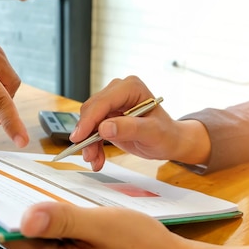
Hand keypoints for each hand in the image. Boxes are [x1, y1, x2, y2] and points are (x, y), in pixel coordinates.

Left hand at [5, 202, 196, 248]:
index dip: (9, 210)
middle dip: (36, 212)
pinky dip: (65, 228)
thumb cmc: (143, 246)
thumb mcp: (102, 225)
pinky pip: (59, 245)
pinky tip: (83, 217)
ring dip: (53, 219)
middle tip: (50, 186)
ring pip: (44, 239)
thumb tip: (24, 218)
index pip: (13, 237)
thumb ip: (63, 221)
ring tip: (73, 202)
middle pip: (27, 238)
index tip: (7, 185)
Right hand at [71, 76, 210, 170]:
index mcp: (131, 88)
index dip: (89, 120)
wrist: (169, 141)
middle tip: (88, 155)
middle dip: (87, 134)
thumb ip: (130, 129)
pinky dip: (92, 145)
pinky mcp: (107, 116)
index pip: (103, 102)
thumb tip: (104, 128)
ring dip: (88, 143)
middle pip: (92, 111)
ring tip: (95, 160)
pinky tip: (97, 158)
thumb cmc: (166, 134)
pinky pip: (92, 130)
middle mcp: (119, 92)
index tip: (79, 137)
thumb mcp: (152, 133)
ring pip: (88, 122)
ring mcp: (112, 104)